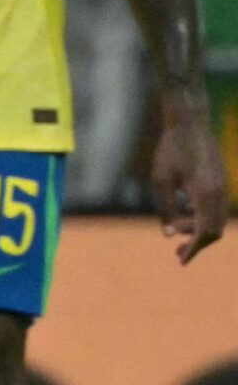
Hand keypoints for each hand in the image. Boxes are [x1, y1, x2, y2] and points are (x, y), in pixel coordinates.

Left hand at [152, 94, 227, 264]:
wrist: (190, 123)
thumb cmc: (170, 149)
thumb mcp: (161, 180)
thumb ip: (166, 209)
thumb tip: (169, 235)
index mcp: (205, 193)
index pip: (204, 232)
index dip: (194, 249)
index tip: (181, 261)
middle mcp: (219, 192)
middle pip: (214, 231)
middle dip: (197, 243)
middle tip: (176, 250)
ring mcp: (223, 187)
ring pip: (217, 221)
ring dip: (199, 229)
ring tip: (177, 228)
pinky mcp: (221, 182)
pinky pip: (216, 209)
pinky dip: (203, 217)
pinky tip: (184, 212)